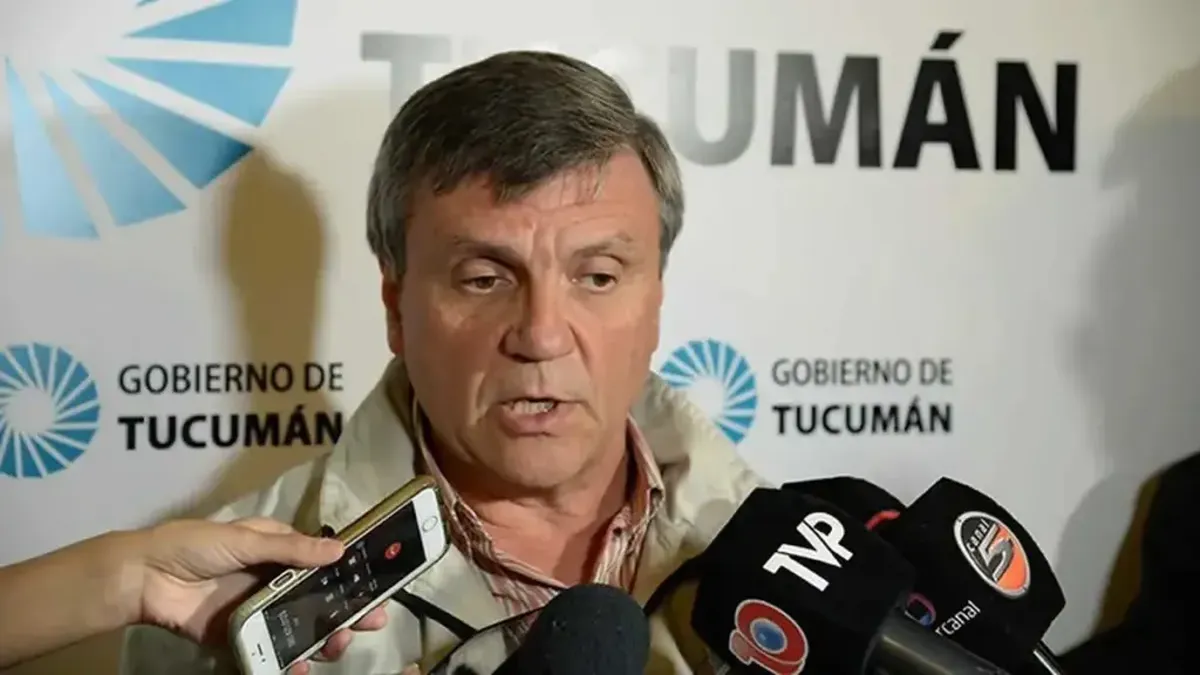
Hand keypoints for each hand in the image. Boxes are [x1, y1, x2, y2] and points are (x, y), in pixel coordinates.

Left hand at [135, 518, 388, 667]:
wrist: (145, 577)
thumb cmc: (195, 545)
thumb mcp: (245, 539)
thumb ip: (291, 549)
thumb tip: (339, 550)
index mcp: (279, 553)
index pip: (323, 565)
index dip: (350, 576)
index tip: (376, 587)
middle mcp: (274, 583)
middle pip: (320, 601)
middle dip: (347, 613)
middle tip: (369, 623)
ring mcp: (259, 612)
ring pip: (301, 629)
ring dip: (323, 638)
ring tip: (336, 645)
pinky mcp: (240, 637)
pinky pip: (269, 652)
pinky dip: (287, 663)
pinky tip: (300, 667)